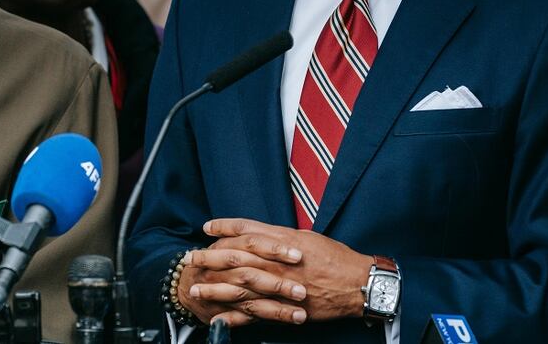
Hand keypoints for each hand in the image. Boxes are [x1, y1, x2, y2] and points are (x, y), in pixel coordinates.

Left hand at [197, 218, 372, 324]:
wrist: (357, 284)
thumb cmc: (337, 259)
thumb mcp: (309, 238)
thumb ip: (284, 237)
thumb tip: (265, 235)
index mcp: (283, 241)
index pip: (247, 230)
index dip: (225, 228)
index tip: (207, 228)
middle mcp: (277, 262)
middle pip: (236, 257)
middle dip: (210, 258)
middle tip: (190, 259)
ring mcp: (279, 286)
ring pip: (239, 287)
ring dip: (214, 288)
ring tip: (195, 290)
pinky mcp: (284, 308)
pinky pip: (254, 314)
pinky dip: (233, 317)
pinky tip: (217, 319)